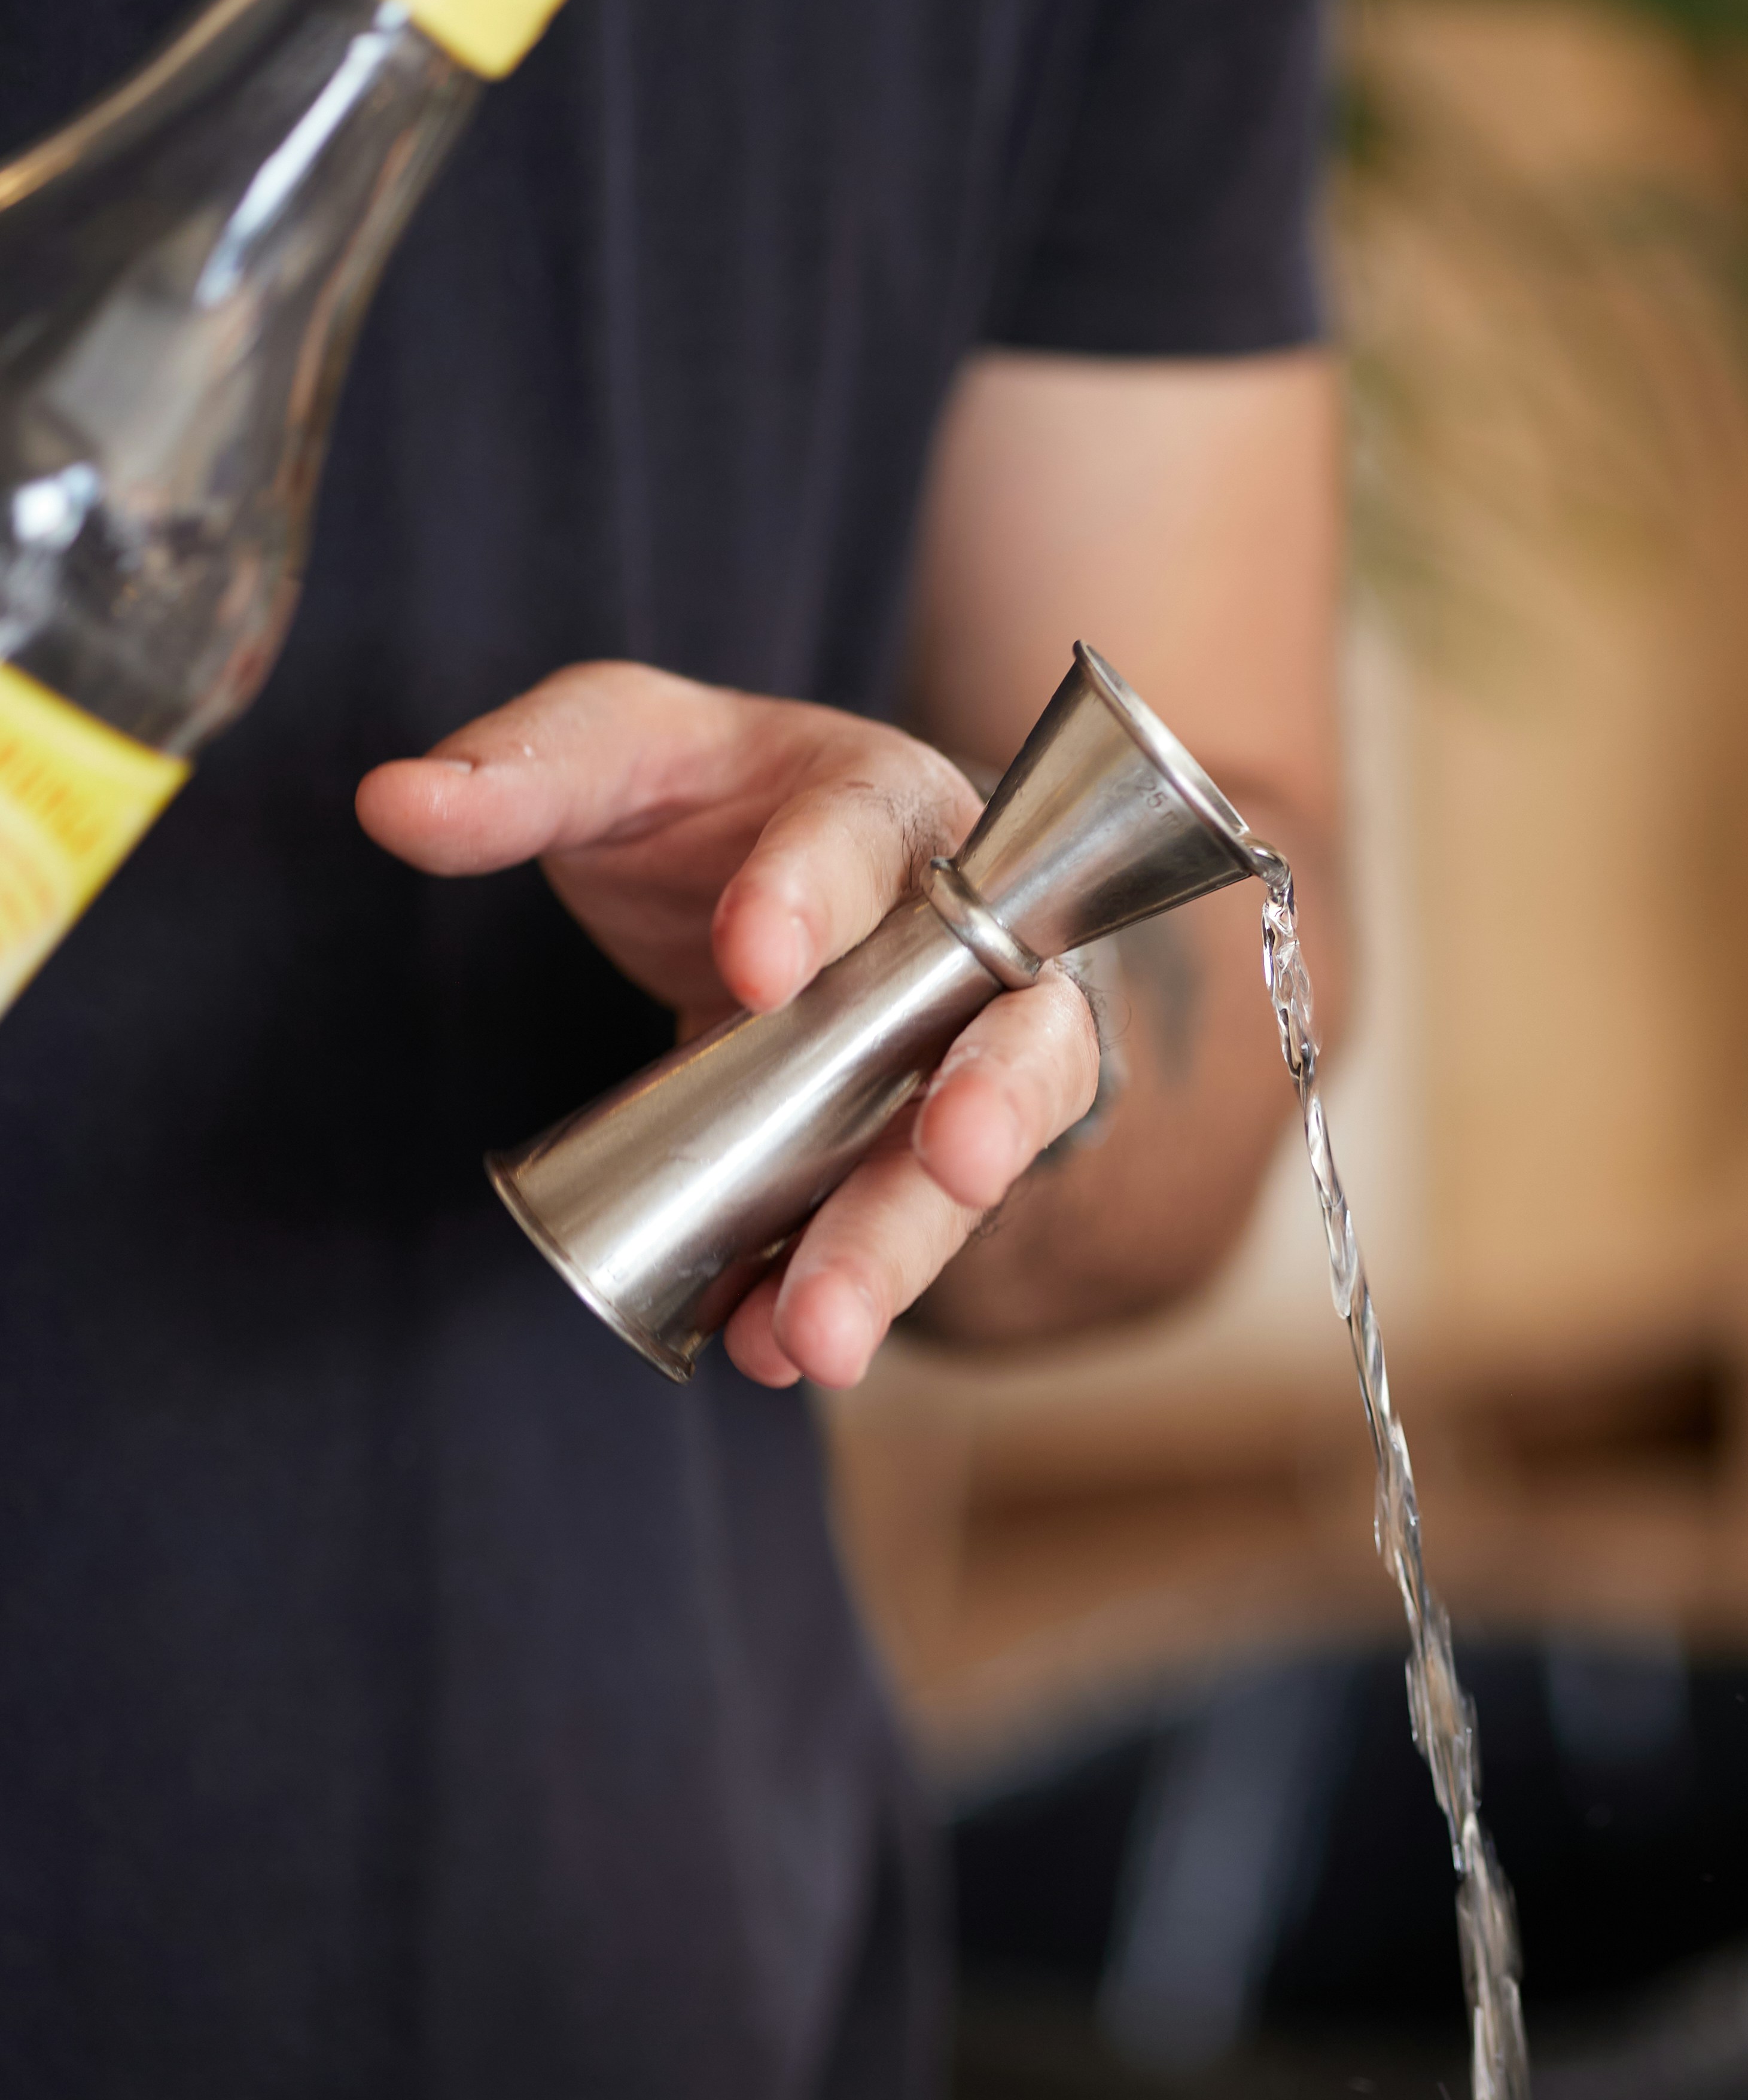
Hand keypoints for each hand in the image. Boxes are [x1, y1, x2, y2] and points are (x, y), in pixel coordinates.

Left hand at [356, 660, 1100, 1389]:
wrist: (799, 891)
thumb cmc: (724, 804)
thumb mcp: (622, 749)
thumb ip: (525, 769)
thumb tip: (392, 803)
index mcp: (884, 803)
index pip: (865, 842)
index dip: (818, 900)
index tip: (756, 968)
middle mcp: (965, 942)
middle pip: (1002, 1031)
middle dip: (980, 1108)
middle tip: (950, 1161)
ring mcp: (958, 1063)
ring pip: (968, 1161)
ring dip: (896, 1250)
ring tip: (819, 1337)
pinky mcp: (912, 1156)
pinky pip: (895, 1231)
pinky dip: (833, 1292)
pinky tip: (767, 1351)